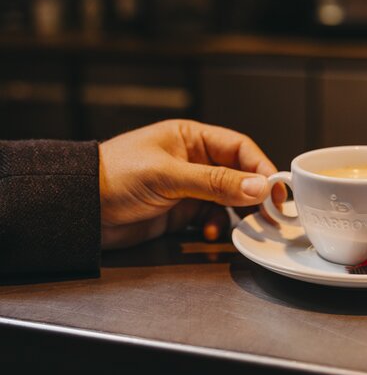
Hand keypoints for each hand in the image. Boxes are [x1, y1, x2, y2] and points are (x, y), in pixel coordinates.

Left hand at [99, 119, 285, 248]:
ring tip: (246, 228)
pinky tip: (209, 235)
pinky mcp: (182, 212)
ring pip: (228, 200)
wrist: (82, 209)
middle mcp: (195, 162)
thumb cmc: (116, 177)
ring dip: (238, 214)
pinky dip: (216, 228)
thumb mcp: (169, 176)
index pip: (239, 149)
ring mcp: (190, 189)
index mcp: (192, 139)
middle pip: (239, 176)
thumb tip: (259, 187)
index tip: (276, 189)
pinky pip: (212, 219)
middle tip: (271, 214)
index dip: (261, 168)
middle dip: (255, 195)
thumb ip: (216, 182)